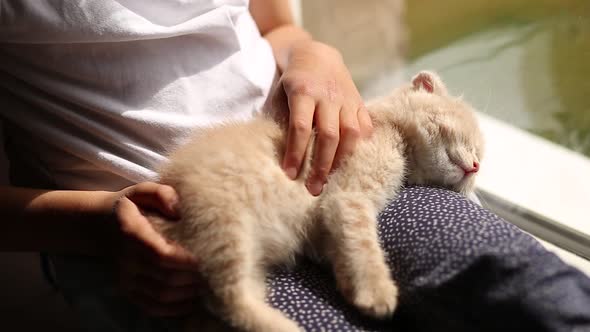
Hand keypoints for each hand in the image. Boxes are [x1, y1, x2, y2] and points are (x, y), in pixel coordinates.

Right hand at [108, 182, 200, 316]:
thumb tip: (179, 209)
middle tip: (219, 271)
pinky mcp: (128, 291)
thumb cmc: (130, 206)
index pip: (162, 255)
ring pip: (162, 296)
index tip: (211, 257)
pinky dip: (175, 308)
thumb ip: (162, 194)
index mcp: (132, 234)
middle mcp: (127, 261)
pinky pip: (152, 307)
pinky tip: (193, 300)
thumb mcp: (143, 190)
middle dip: (195, 277)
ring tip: (210, 284)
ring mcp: (126, 279)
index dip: (188, 260)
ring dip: (189, 293)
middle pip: (167, 278)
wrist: (99, 225)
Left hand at [274, 41, 372, 195]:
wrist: (316, 54)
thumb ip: (284, 118)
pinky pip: (365, 126)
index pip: (300, 127)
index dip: (295, 153)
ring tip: (332, 180)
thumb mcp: (282, 93)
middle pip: (328, 135)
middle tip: (313, 189)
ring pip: (350, 133)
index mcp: (303, 91)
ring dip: (341, 160)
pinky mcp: (359, 101)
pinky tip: (352, 163)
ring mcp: (346, 98)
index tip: (289, 174)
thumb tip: (284, 154)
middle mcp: (327, 95)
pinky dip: (360, 146)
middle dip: (321, 165)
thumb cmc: (293, 80)